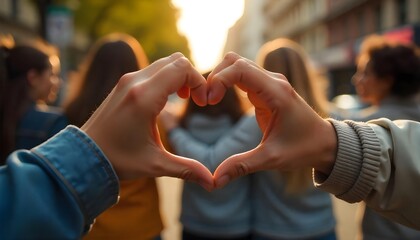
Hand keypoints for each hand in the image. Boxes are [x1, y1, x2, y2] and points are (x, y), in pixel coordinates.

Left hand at [81, 53, 213, 190]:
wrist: (84, 155)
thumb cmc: (118, 160)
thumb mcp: (155, 165)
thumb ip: (186, 169)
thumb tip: (212, 183)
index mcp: (144, 97)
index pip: (182, 68)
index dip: (199, 82)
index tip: (202, 103)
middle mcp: (135, 82)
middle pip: (176, 60)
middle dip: (192, 77)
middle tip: (195, 100)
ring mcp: (127, 80)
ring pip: (164, 62)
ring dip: (179, 76)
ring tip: (183, 98)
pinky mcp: (123, 84)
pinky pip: (152, 70)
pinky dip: (166, 78)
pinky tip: (167, 99)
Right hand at [208, 52, 336, 187]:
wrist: (326, 143)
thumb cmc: (303, 149)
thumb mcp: (272, 159)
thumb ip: (242, 166)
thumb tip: (214, 181)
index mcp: (276, 92)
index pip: (239, 69)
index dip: (218, 80)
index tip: (209, 102)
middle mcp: (273, 81)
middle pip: (234, 61)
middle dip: (215, 77)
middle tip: (206, 101)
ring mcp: (270, 82)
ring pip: (237, 64)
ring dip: (219, 77)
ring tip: (210, 100)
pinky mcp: (266, 89)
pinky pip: (242, 75)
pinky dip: (226, 81)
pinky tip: (219, 98)